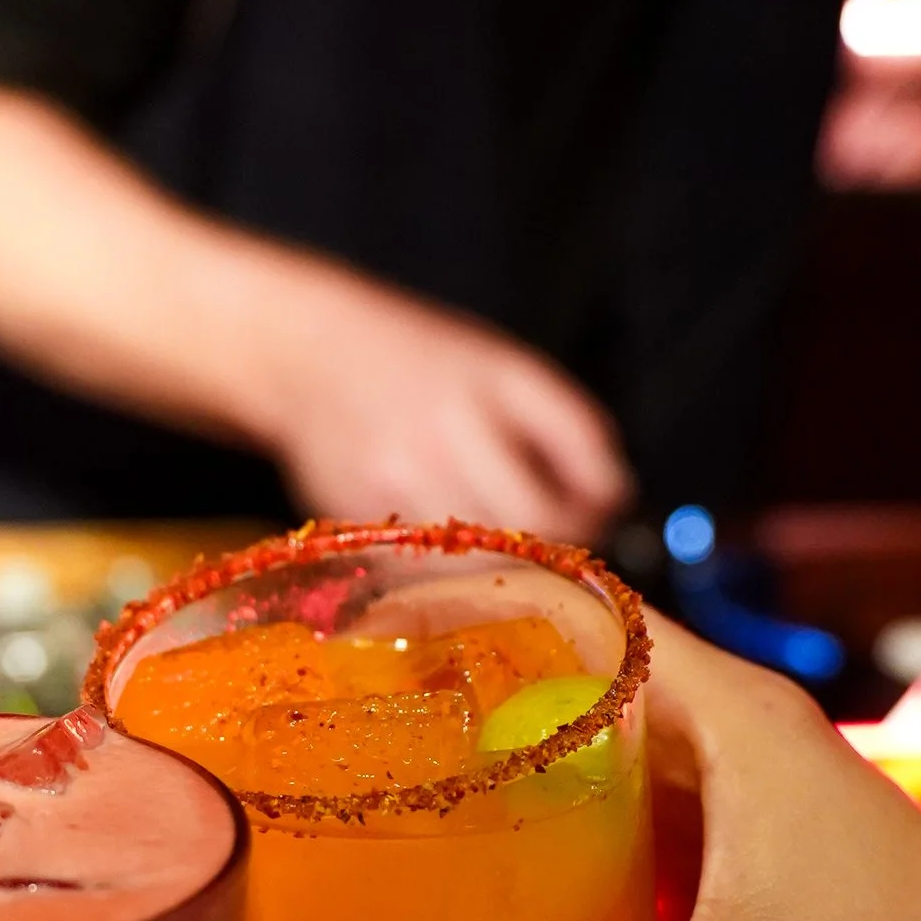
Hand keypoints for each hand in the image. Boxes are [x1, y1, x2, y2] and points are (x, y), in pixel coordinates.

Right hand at [260, 264, 631, 541]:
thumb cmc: (422, 361)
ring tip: (498, 542)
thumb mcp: (507, 370)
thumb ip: (568, 430)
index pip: (561, 490)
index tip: (593, 515)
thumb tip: (614, 502)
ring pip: (472, 563)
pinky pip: (419, 568)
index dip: (588, 518)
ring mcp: (392, 482)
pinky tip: (443, 541)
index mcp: (491, 390)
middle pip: (522, 533)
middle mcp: (441, 436)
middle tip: (553, 541)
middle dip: (551, 547)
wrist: (307, 352)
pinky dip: (442, 568)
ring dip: (499, 566)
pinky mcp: (353, 517)